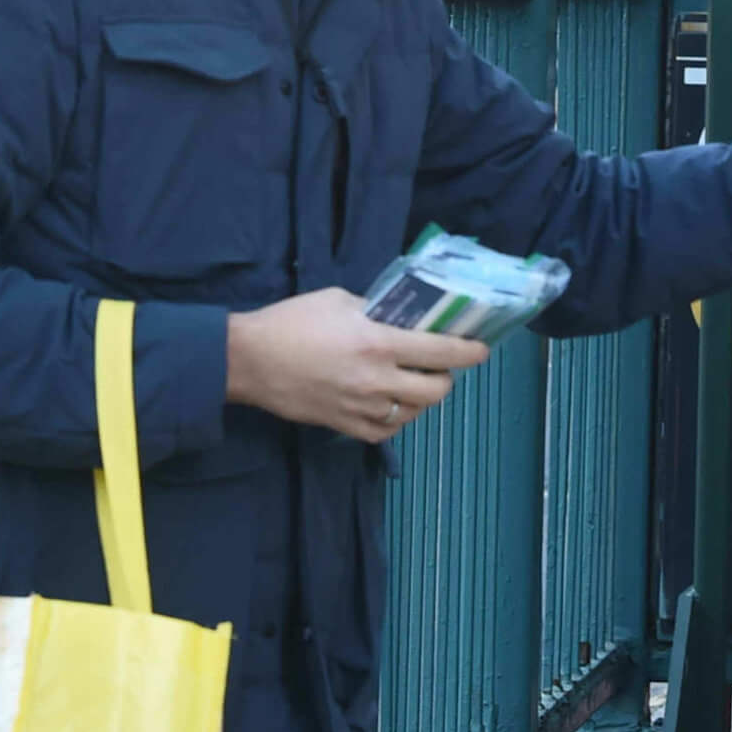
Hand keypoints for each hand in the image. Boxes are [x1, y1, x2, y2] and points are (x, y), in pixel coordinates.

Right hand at [226, 289, 488, 443]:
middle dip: (446, 378)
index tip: (482, 349)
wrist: (250, 360)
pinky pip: (386, 431)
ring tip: (413, 383)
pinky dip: (396, 418)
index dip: (470, 352)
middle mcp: (377, 380)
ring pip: (414, 413)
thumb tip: (399, 316)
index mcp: (379, 343)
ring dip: (421, 399)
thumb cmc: (292, 322)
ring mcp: (362, 408)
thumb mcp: (339, 300)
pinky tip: (390, 403)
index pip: (442, 352)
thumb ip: (375, 309)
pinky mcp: (345, 426)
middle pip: (436, 391)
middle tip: (439, 366)